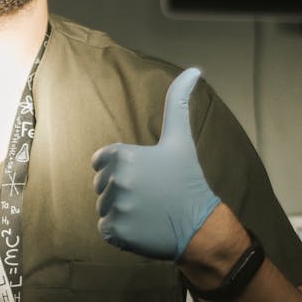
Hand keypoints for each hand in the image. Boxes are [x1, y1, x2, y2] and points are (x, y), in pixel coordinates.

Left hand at [91, 67, 219, 260]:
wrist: (200, 226)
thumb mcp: (180, 139)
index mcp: (123, 155)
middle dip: (120, 190)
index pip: (102, 161)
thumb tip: (194, 70)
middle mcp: (116, 180)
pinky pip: (105, 228)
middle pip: (101, 185)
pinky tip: (141, 227)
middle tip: (149, 195)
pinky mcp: (116, 231)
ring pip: (104, 207)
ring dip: (121, 211)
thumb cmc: (187, 179)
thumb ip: (178, 102)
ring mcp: (116, 207)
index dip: (121, 169)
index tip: (145, 176)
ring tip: (147, 211)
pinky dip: (120, 231)